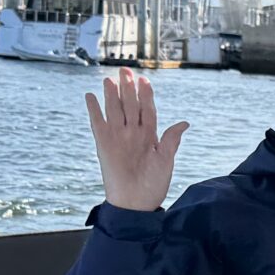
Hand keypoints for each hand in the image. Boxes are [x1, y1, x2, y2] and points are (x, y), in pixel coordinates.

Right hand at [85, 71, 187, 211]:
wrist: (134, 203)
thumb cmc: (152, 185)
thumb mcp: (166, 161)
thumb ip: (171, 140)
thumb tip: (184, 122)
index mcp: (149, 135)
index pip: (147, 109)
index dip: (146, 94)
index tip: (144, 79)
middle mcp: (133, 133)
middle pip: (130, 104)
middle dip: (128, 87)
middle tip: (125, 70)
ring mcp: (117, 137)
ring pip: (114, 110)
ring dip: (112, 94)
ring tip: (110, 79)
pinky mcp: (103, 144)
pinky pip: (97, 123)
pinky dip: (93, 110)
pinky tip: (90, 96)